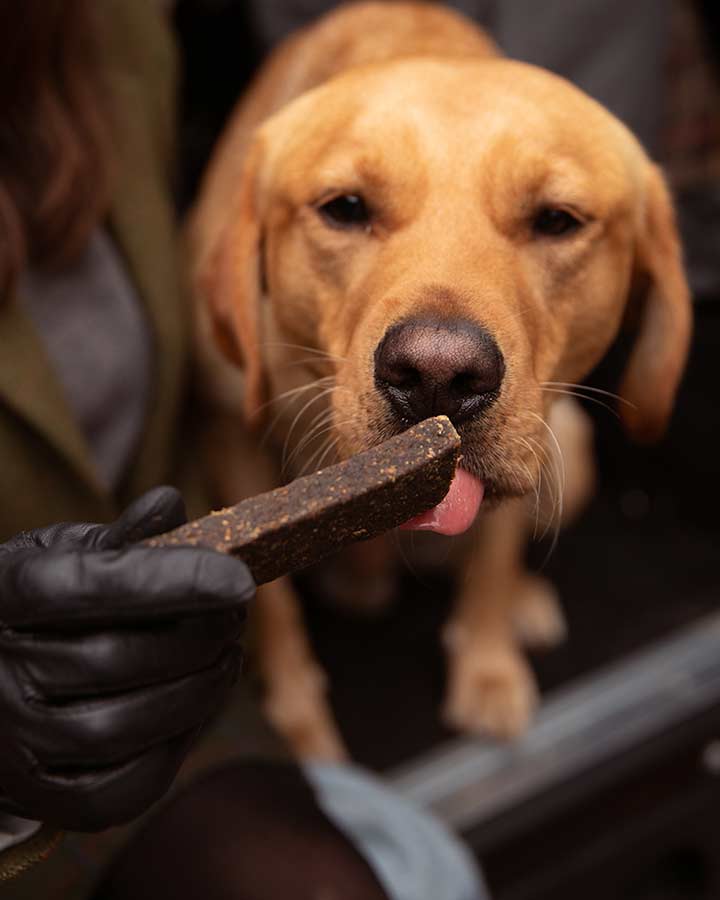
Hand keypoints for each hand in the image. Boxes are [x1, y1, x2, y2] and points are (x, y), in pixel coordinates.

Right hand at [0, 487, 253, 830]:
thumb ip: (119, 538)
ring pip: (121, 728)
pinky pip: (124, 786)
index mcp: (4, 594)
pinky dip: (177, 746)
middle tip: (236, 613)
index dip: (169, 581)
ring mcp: (12, 744)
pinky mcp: (42, 796)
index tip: (239, 577)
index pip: (89, 586)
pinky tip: (199, 704)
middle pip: (113, 659)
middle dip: (197, 636)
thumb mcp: (61, 556)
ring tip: (227, 655)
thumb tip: (170, 503)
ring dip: (196, 691)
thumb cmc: (38, 606)